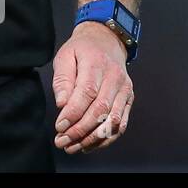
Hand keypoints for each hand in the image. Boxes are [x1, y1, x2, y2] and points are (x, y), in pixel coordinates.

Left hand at [49, 21, 133, 153]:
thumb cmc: (81, 50)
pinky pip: (121, 123)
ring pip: (113, 120)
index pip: (87, 92)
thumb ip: (63, 79)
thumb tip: (61, 104)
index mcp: (96, 64)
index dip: (73, 112)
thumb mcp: (65, 56)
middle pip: (101, 109)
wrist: (107, 41)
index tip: (59, 126)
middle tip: (62, 141)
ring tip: (73, 147)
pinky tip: (90, 145)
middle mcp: (115, 78)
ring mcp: (125, 90)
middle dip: (80, 129)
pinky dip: (107, 138)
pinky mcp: (129, 99)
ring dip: (93, 138)